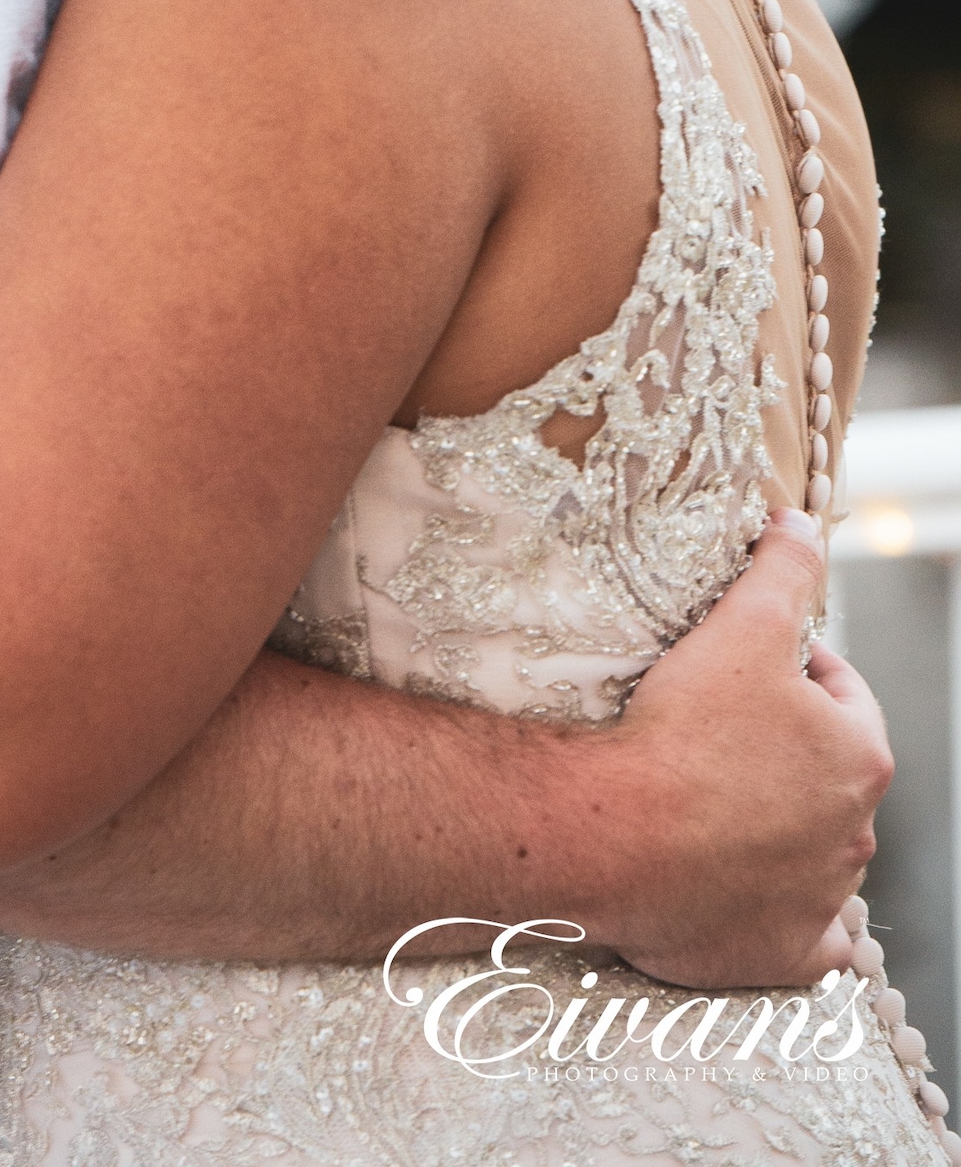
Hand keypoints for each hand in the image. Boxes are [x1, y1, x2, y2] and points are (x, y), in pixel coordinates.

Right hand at [591, 510, 889, 986]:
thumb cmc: (683, 730)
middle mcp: (855, 834)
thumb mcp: (741, 626)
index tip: (745, 666)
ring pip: (819, 855)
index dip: (796, 671)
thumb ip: (781, 569)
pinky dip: (791, 917)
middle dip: (787, 752)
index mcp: (859, 757)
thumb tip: (798, 521)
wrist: (616, 836)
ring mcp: (820, 900)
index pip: (844, 696)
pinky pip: (809, 939)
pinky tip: (754, 891)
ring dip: (785, 829)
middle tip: (718, 730)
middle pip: (827, 776)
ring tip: (716, 801)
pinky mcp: (783, 954)